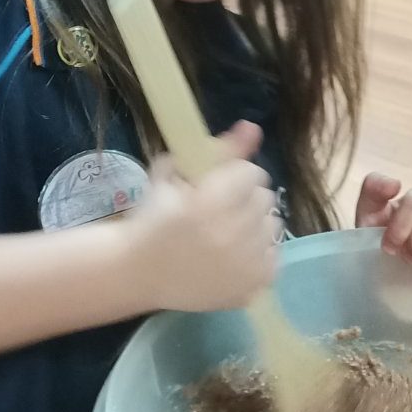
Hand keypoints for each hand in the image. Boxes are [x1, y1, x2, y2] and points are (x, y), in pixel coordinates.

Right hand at [122, 122, 278, 311]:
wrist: (136, 273)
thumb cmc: (153, 219)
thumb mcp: (174, 174)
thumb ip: (219, 150)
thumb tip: (252, 126)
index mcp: (207, 205)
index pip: (251, 174)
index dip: (234, 176)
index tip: (218, 185)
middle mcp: (230, 235)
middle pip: (264, 198)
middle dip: (245, 199)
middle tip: (221, 209)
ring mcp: (244, 264)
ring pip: (273, 225)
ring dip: (254, 224)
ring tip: (227, 233)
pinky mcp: (253, 285)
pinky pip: (274, 254)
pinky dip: (258, 253)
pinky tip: (233, 255)